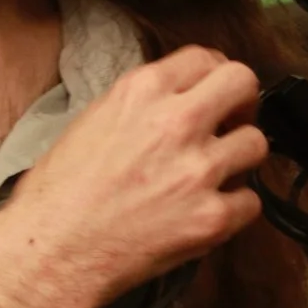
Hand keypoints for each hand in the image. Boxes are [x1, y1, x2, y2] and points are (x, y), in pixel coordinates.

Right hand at [0, 47, 267, 307]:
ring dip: (239, 159)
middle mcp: (176, 122)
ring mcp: (198, 170)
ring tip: (216, 174)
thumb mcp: (93, 121)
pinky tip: (209, 211)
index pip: (204, 56)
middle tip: (232, 122)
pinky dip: (234, 208)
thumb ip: (141, 105)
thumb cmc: (56, 196)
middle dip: (242, 102)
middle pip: (243, 83)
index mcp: (142, 91)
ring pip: (256, 144)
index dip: (214, 75)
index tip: (214, 93)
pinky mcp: (210, 217)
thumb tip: (173, 103)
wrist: (51, 251)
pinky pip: (251, 202)